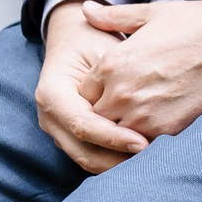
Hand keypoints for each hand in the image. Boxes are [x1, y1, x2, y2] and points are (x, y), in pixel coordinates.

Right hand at [35, 0, 150, 173]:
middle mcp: (49, 116)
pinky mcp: (70, 136)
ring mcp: (58, 129)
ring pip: (87, 160)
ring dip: (118, 164)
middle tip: (152, 157)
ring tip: (150, 160)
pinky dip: (115, 160)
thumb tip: (137, 100)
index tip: (143, 142)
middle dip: (117, 157)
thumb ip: (115, 75)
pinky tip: (141, 158)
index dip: (112, 137)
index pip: (82, 124)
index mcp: (52, 92)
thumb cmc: (93, 38)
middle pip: (83, 151)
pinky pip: (92, 156)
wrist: (76, 37)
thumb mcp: (104, 49)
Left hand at [78, 0, 201, 140]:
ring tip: (144, 113)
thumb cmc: (194, 22)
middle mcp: (122, 93)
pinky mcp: (168, 129)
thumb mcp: (149, 14)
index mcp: (112, 64)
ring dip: (125, 127)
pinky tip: (161, 119)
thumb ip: (113, 17)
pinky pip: (144, 143)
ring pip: (117, 134)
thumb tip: (86, 9)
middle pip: (97, 117)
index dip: (97, 90)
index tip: (113, 86)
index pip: (84, 93)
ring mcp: (145, 114)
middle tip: (127, 102)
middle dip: (107, 112)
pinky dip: (147, 136)